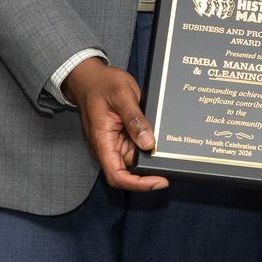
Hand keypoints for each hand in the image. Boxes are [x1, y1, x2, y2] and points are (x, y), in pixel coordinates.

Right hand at [63, 58, 168, 191]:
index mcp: (102, 141)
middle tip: (171, 163)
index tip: (159, 181)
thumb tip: (148, 143)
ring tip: (167, 148)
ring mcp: (113, 143)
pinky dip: (147, 147)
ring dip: (149, 158)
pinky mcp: (120, 137)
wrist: (90, 77)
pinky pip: (135, 148)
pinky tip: (158, 139)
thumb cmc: (102, 84)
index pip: (117, 176)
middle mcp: (106, 147)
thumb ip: (135, 120)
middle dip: (149, 172)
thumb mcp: (122, 95)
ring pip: (134, 160)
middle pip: (128, 172)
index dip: (138, 184)